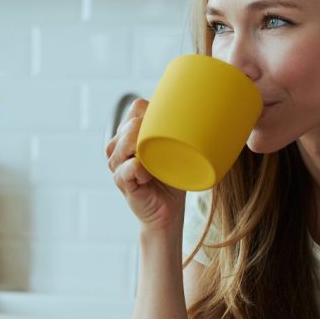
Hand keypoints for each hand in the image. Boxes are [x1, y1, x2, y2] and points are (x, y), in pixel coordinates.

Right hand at [106, 97, 184, 231]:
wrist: (169, 210)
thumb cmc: (173, 177)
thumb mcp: (177, 149)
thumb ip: (178, 130)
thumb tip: (202, 110)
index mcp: (131, 133)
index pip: (137, 108)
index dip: (154, 114)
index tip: (169, 132)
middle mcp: (119, 145)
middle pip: (131, 124)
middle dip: (151, 134)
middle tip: (167, 152)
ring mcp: (117, 163)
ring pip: (125, 143)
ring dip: (145, 151)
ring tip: (158, 165)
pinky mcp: (121, 180)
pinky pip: (127, 167)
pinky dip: (140, 169)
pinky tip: (149, 175)